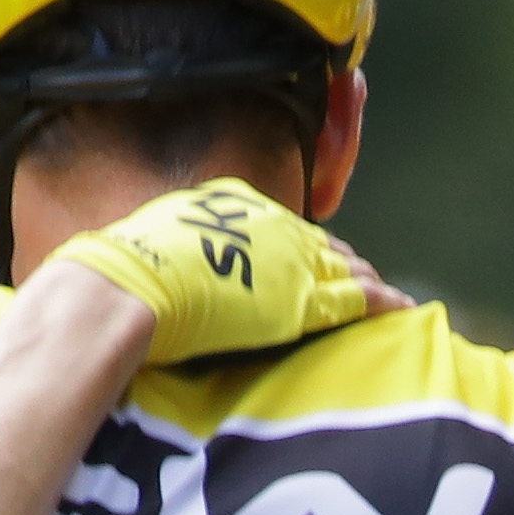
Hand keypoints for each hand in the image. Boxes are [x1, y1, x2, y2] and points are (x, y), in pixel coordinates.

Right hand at [42, 179, 409, 366]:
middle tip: (361, 282)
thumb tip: (137, 282)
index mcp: (227, 202)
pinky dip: (383, 305)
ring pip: (344, 270)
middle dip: (341, 263)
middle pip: (317, 244)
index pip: (277, 228)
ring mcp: (288, 258)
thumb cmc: (111, 282)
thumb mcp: (143, 252)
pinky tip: (403, 312)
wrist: (120, 292)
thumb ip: (165, 259)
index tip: (310, 264)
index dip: (298, 250)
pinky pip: (357, 300)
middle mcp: (266, 221)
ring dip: (366, 285)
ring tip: (386, 301)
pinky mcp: (302, 298)